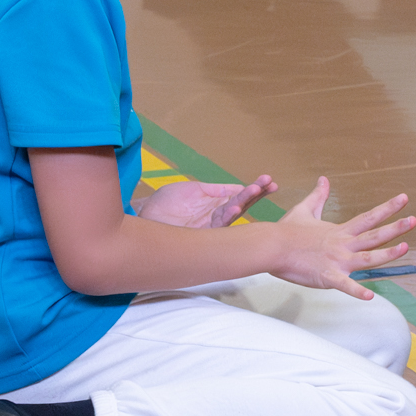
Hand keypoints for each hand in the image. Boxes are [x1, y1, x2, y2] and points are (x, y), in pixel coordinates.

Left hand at [136, 175, 276, 228]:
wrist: (144, 217)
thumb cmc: (165, 204)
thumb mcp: (192, 190)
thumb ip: (214, 189)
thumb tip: (236, 187)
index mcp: (216, 203)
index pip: (240, 195)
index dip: (254, 188)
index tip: (268, 180)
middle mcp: (217, 215)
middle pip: (242, 204)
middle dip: (256, 194)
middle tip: (271, 184)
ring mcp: (210, 225)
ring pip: (233, 213)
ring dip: (245, 202)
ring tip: (257, 190)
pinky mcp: (202, 234)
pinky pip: (218, 227)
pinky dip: (228, 218)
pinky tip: (236, 209)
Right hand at [269, 178, 414, 298]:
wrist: (271, 246)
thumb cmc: (287, 230)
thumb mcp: (305, 210)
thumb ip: (318, 196)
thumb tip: (323, 180)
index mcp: (341, 231)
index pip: (369, 217)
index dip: (388, 208)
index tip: (404, 199)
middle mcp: (343, 244)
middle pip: (374, 235)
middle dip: (395, 228)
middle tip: (414, 220)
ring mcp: (337, 260)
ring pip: (368, 258)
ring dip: (387, 254)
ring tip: (405, 248)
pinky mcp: (327, 276)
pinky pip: (344, 285)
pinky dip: (357, 291)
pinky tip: (370, 296)